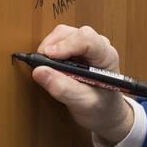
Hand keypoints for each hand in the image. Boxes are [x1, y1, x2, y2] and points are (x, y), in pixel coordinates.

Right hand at [31, 25, 134, 144]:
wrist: (106, 113)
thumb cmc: (102, 108)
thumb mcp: (84, 103)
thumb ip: (63, 88)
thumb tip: (39, 72)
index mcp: (106, 56)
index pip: (86, 39)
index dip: (65, 45)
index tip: (48, 57)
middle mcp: (97, 45)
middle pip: (70, 33)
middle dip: (52, 46)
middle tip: (42, 66)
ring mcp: (86, 45)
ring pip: (61, 34)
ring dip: (49, 49)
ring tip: (48, 70)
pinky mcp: (75, 49)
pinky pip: (58, 41)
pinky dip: (49, 52)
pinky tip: (50, 68)